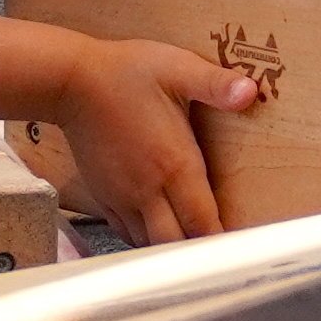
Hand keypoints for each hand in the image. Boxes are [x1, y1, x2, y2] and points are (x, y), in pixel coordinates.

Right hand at [47, 37, 257, 242]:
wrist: (71, 81)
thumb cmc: (125, 73)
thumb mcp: (177, 69)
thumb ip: (215, 83)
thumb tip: (250, 91)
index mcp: (174, 165)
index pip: (203, 223)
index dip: (222, 241)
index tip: (240, 245)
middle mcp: (148, 189)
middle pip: (176, 244)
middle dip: (198, 251)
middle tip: (218, 248)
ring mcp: (123, 196)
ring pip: (150, 243)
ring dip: (171, 247)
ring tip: (190, 244)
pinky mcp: (104, 195)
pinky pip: (126, 232)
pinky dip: (145, 239)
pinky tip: (157, 230)